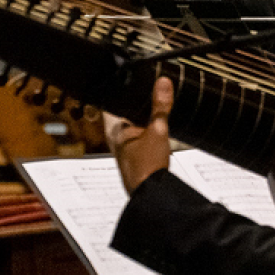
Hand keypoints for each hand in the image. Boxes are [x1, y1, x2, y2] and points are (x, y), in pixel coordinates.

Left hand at [106, 77, 173, 192]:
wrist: (151, 194)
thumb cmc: (147, 167)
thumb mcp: (158, 130)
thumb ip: (161, 106)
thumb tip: (163, 82)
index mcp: (115, 130)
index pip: (111, 103)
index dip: (120, 91)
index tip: (130, 81)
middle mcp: (117, 139)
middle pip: (122, 114)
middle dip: (135, 105)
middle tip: (149, 93)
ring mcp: (125, 149)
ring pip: (131, 126)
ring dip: (142, 119)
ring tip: (156, 110)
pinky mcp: (135, 157)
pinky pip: (139, 138)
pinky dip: (147, 131)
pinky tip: (159, 131)